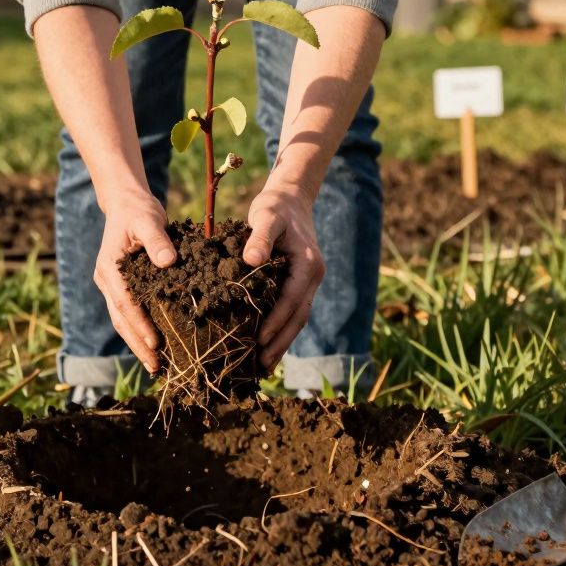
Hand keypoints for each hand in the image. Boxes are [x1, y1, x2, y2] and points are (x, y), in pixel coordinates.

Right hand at [93, 191, 177, 372]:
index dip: (140, 325)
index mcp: (109, 268)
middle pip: (120, 319)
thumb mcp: (149, 219)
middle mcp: (105, 280)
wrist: (125, 203)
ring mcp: (110, 285)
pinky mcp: (119, 286)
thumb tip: (168, 262)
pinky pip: (127, 313)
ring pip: (121, 320)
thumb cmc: (138, 210)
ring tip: (155, 364)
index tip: (155, 344)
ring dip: (136, 342)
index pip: (125, 303)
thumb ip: (158, 240)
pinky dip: (139, 330)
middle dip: (137, 344)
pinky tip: (154, 344)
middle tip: (155, 367)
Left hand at [243, 184, 324, 370]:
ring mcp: (309, 283)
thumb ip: (259, 237)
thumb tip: (252, 261)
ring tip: (262, 366)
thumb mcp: (266, 216)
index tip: (258, 342)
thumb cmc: (275, 207)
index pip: (291, 301)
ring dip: (282, 342)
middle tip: (260, 367)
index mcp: (308, 265)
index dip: (275, 323)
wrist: (290, 198)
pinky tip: (265, 345)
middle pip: (298, 318)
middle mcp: (313, 277)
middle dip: (281, 343)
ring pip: (297, 319)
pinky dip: (281, 330)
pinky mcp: (300, 284)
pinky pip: (292, 311)